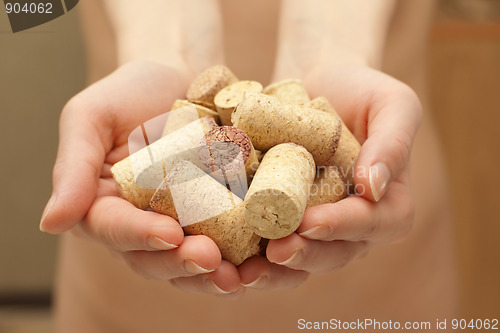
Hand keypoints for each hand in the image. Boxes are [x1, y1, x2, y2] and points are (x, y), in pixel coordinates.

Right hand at [40, 61, 242, 296]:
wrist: (182, 77)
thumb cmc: (130, 92)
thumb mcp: (91, 117)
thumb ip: (72, 167)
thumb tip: (52, 223)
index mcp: (107, 206)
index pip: (116, 230)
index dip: (140, 237)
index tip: (168, 234)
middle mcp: (145, 223)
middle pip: (158, 258)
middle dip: (183, 263)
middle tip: (211, 260)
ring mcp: (185, 222)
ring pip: (194, 259)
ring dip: (217, 273)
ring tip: (242, 274)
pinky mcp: (221, 215)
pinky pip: (231, 240)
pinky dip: (246, 253)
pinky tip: (266, 258)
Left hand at [238, 65, 420, 287]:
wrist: (315, 88)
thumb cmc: (360, 91)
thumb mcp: (391, 104)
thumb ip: (393, 142)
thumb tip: (375, 188)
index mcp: (388, 204)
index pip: (372, 224)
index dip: (341, 228)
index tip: (309, 223)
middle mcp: (352, 225)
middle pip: (334, 253)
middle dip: (304, 256)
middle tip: (275, 251)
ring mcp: (316, 227)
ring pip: (300, 261)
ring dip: (273, 273)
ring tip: (244, 273)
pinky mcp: (283, 222)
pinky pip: (269, 246)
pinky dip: (249, 257)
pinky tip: (226, 261)